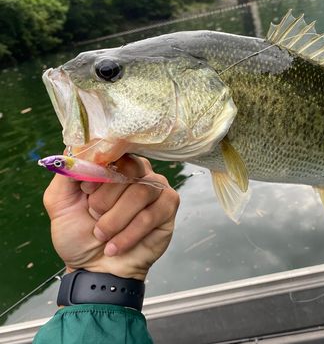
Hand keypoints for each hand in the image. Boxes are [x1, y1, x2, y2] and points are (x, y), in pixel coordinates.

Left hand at [43, 154, 178, 280]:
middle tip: (94, 218)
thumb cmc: (79, 235)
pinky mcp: (169, 206)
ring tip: (103, 236)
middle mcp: (137, 171)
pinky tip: (116, 246)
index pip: (113, 149)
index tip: (85, 191)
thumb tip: (78, 149)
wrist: (94, 269)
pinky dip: (129, 234)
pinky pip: (151, 214)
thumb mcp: (60, 202)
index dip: (98, 170)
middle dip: (105, 200)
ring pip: (141, 192)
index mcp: (113, 165)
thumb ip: (67, 172)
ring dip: (115, 220)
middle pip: (128, 168)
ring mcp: (156, 188)